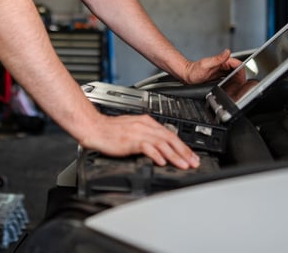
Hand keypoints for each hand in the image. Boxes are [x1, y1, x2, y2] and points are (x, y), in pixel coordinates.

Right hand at [80, 114, 200, 169]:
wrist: (93, 127)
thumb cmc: (109, 130)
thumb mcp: (132, 129)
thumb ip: (145, 135)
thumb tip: (158, 147)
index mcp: (146, 122)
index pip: (169, 134)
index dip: (182, 146)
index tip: (190, 156)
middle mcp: (144, 125)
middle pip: (170, 138)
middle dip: (184, 152)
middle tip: (194, 162)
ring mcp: (138, 132)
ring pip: (162, 144)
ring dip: (175, 155)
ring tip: (184, 165)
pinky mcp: (130, 140)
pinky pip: (147, 147)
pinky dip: (157, 155)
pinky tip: (163, 162)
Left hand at [182, 49, 244, 84]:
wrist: (187, 76)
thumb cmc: (194, 71)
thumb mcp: (206, 64)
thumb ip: (217, 58)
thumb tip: (227, 52)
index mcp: (222, 61)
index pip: (238, 64)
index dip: (242, 70)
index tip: (242, 78)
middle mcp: (223, 65)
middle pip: (237, 70)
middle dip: (241, 76)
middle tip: (241, 85)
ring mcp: (221, 71)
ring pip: (234, 74)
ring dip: (237, 79)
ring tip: (238, 87)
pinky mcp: (219, 76)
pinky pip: (229, 78)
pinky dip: (232, 82)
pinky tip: (231, 86)